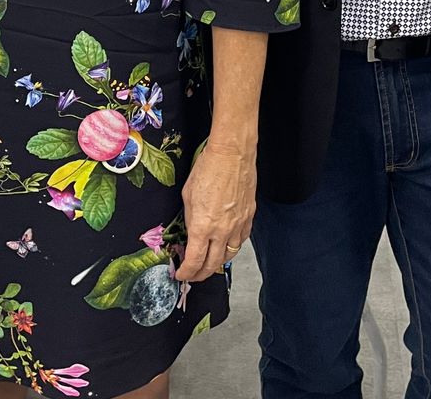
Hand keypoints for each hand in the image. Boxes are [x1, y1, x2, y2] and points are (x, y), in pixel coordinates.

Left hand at [177, 141, 254, 281]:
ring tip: (209, 264)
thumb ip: (190, 218)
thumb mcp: (188, 195)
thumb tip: (191, 232)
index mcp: (202, 226)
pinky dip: (232, 248)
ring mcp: (238, 225)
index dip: (186, 273)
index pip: (194, 261)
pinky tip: (226, 246)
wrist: (232, 154)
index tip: (181, 275)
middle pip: (212, 264)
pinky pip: (241, 240)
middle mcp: (222, 231)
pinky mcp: (249, 217)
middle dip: (200, 274)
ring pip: (229, 255)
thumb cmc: (208, 169)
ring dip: (217, 263)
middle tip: (193, 276)